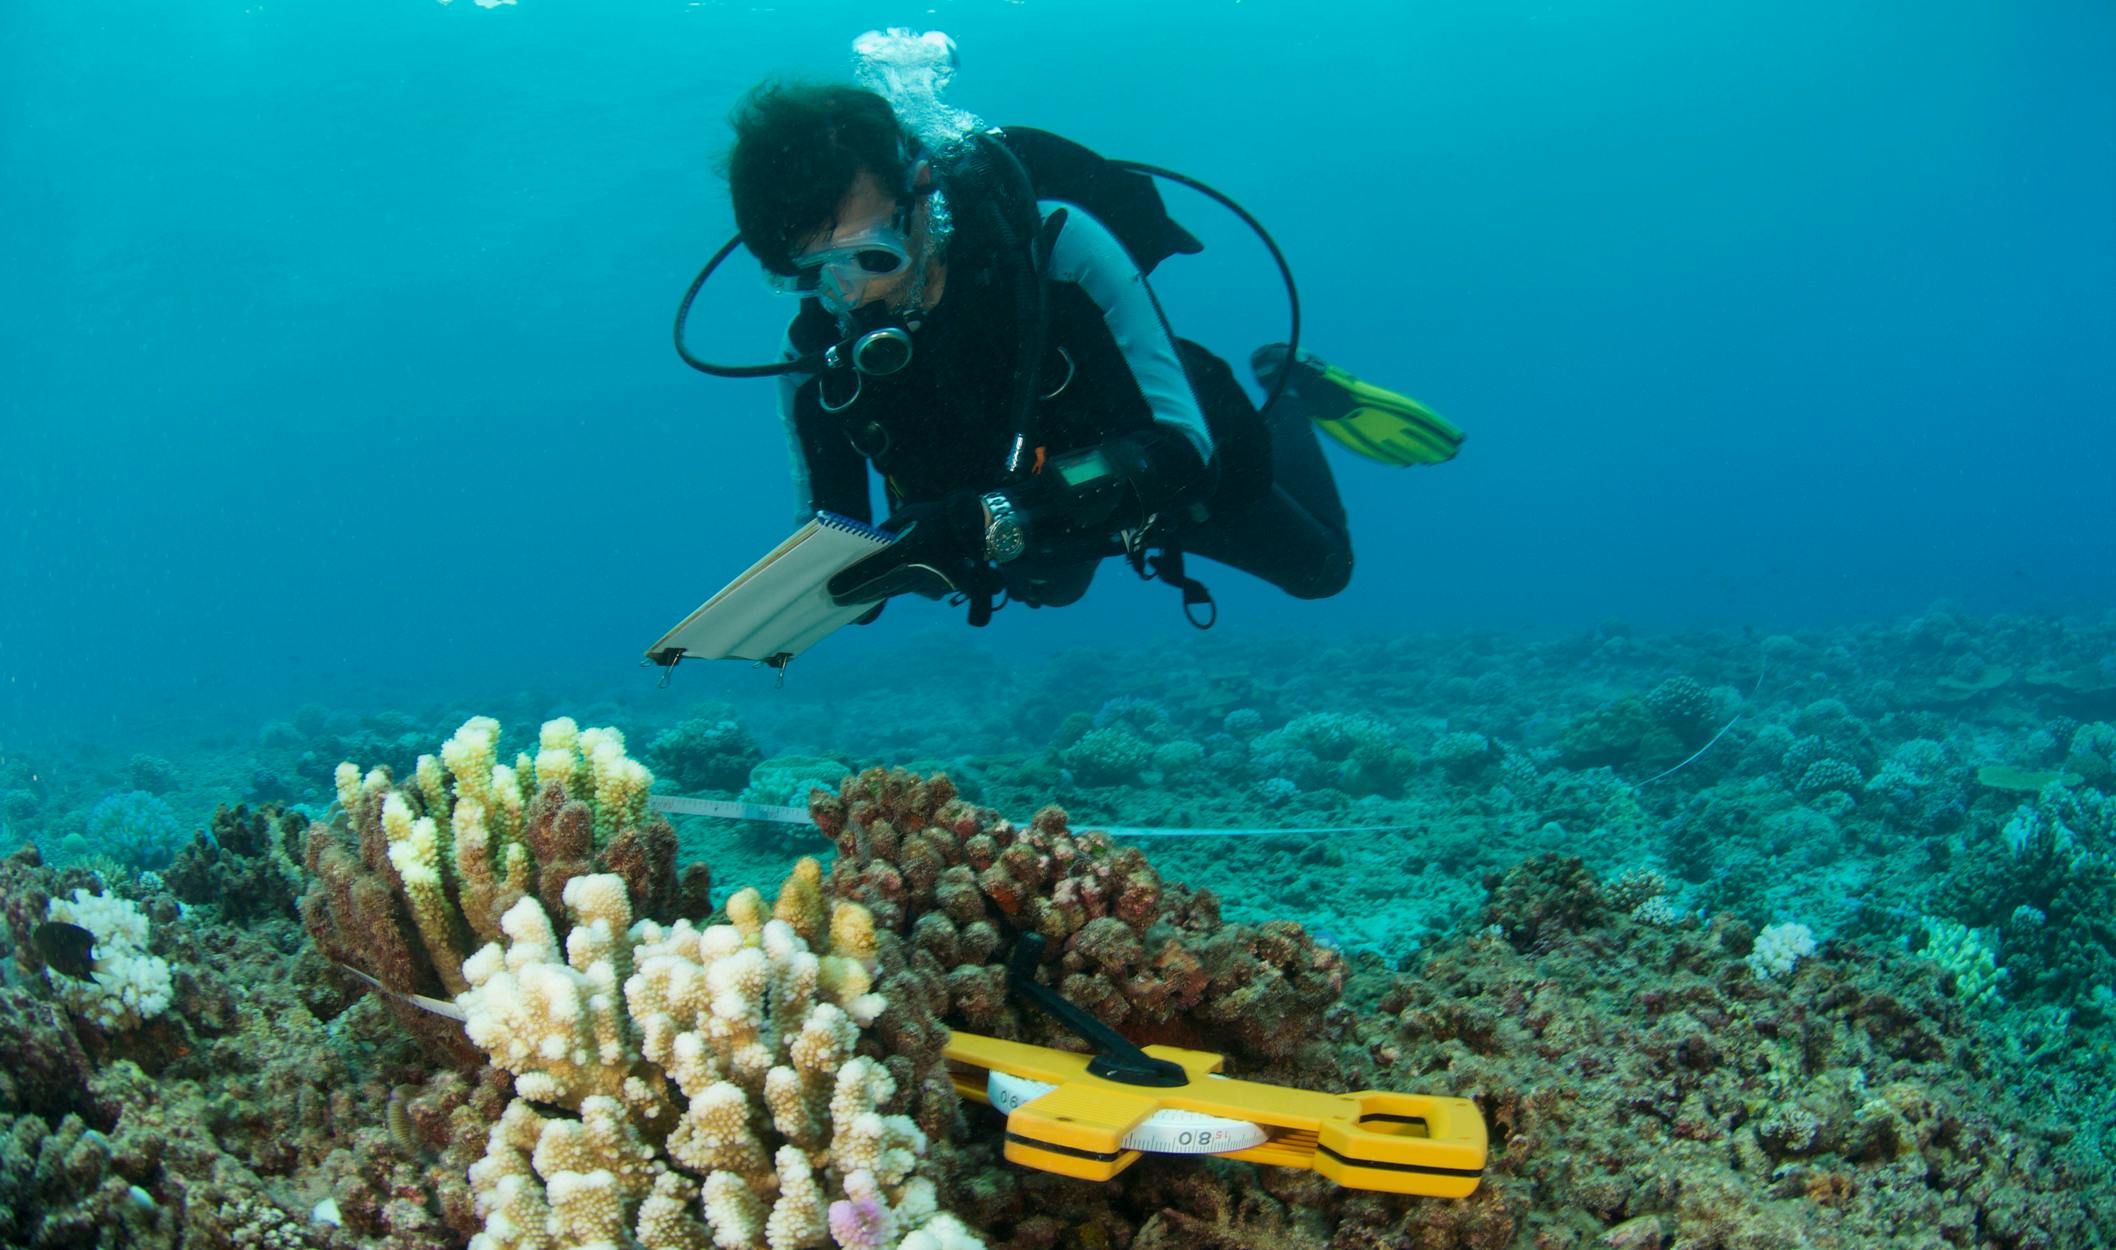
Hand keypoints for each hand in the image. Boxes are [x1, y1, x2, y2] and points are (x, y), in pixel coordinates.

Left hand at [827, 494, 988, 606]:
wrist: (977, 528)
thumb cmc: (938, 517)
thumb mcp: (907, 517)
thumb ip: (886, 533)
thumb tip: (868, 547)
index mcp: (905, 551)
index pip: (873, 572)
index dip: (851, 583)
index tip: (832, 592)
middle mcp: (916, 571)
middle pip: (881, 588)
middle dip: (858, 596)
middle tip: (836, 601)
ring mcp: (929, 583)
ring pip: (895, 590)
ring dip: (876, 593)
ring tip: (853, 598)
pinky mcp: (939, 588)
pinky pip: (912, 588)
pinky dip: (898, 586)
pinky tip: (887, 586)